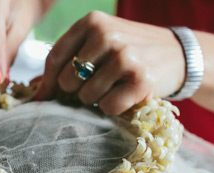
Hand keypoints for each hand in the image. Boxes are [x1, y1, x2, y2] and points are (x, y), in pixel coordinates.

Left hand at [35, 11, 185, 114]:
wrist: (177, 54)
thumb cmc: (131, 52)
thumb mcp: (101, 42)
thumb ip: (71, 59)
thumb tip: (36, 92)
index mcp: (92, 22)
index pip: (55, 58)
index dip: (47, 83)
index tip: (45, 98)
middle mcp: (107, 36)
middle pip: (67, 81)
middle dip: (78, 91)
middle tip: (98, 87)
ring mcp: (125, 57)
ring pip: (87, 97)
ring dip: (97, 100)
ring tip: (116, 88)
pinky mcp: (140, 80)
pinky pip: (108, 107)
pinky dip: (115, 109)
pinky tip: (127, 96)